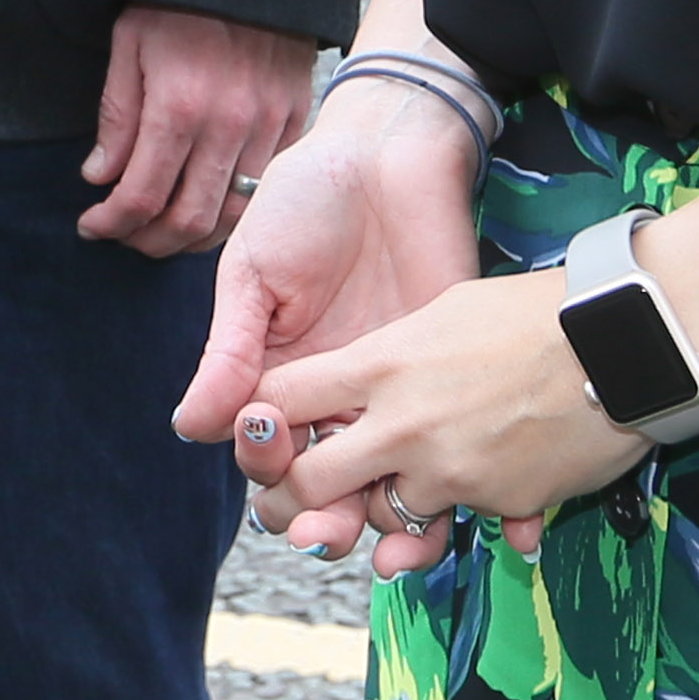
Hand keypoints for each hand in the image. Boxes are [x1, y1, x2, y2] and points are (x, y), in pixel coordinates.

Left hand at [77, 5, 313, 254]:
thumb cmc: (176, 1)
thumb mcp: (128, 45)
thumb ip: (116, 117)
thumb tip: (100, 177)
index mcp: (178, 106)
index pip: (141, 196)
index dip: (111, 223)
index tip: (92, 226)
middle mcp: (228, 125)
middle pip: (189, 220)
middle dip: (147, 242)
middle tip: (123, 237)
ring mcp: (268, 126)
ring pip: (233, 215)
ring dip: (193, 238)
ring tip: (161, 232)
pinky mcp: (294, 120)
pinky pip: (265, 188)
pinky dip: (235, 211)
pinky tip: (207, 207)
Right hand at [171, 80, 486, 536]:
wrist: (388, 154)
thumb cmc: (304, 203)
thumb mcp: (253, 274)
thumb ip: (229, 352)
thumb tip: (192, 426)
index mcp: (286, 380)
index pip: (273, 455)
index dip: (272, 475)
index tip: (274, 466)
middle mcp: (346, 401)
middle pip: (339, 487)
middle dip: (332, 519)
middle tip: (333, 529)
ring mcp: (407, 398)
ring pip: (409, 488)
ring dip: (410, 530)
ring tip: (411, 545)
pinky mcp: (461, 386)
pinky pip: (480, 454)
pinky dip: (499, 502)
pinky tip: (506, 523)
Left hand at [235, 267, 648, 575]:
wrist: (621, 345)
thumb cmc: (534, 314)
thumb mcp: (443, 311)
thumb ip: (391, 355)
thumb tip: (358, 382)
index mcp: (379, 364)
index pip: (280, 400)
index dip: (261, 420)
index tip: (262, 430)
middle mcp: (400, 424)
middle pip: (306, 481)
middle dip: (286, 500)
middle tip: (284, 508)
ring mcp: (447, 471)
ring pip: (379, 516)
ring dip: (378, 516)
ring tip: (380, 513)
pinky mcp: (494, 503)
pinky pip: (456, 523)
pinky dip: (456, 516)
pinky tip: (468, 499)